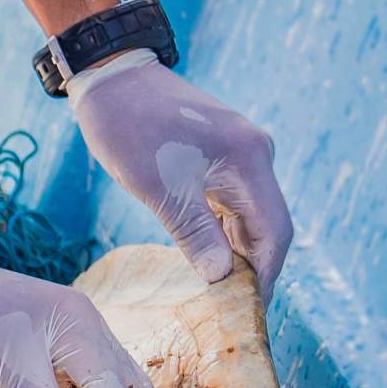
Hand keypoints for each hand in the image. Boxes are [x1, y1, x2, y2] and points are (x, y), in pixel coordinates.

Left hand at [69, 54, 293, 292]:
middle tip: (232, 311)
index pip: (274, 233)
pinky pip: (231, 203)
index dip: (265, 276)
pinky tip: (208, 259)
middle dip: (252, 270)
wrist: (112, 75)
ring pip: (248, 217)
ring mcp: (240, 154)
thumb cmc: (131, 127)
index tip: (251, 312)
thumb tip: (221, 279)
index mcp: (249, 160)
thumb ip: (196, 234)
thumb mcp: (160, 189)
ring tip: (219, 294)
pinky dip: (222, 233)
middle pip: (267, 227)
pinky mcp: (222, 155)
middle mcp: (255, 155)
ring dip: (236, 253)